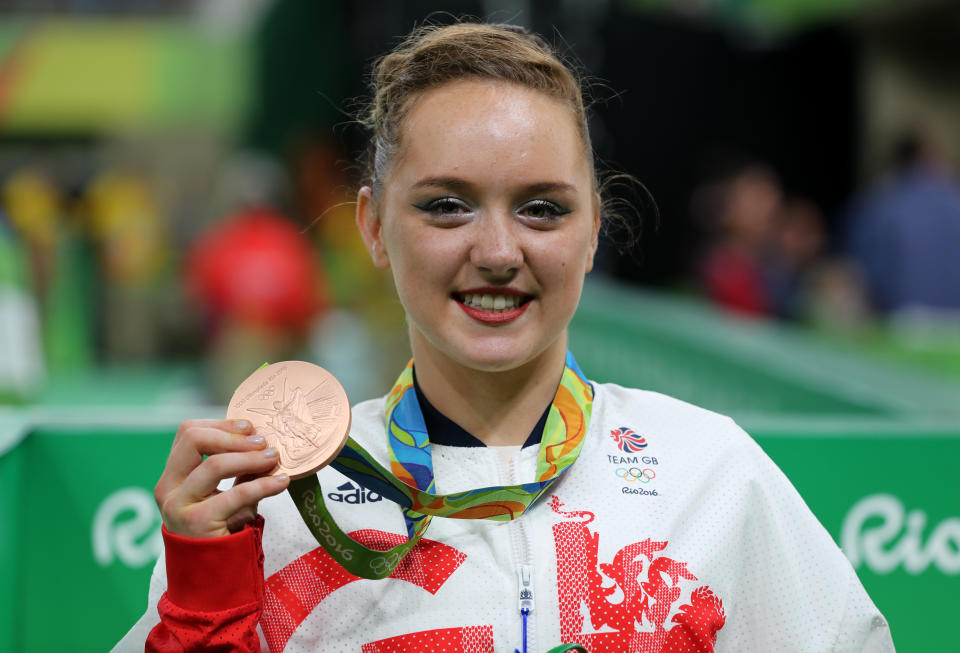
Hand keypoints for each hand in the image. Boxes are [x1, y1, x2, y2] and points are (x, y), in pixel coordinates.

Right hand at [155, 419, 289, 537]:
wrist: (212, 579)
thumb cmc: (221, 532)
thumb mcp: (227, 494)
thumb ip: (239, 469)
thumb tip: (264, 443)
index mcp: (172, 476)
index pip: (188, 433)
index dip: (221, 425)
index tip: (250, 427)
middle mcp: (168, 488)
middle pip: (194, 439)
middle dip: (233, 436)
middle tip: (263, 442)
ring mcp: (178, 506)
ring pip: (214, 464)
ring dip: (251, 458)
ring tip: (274, 458)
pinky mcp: (197, 523)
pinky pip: (235, 494)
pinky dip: (263, 485)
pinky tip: (282, 482)